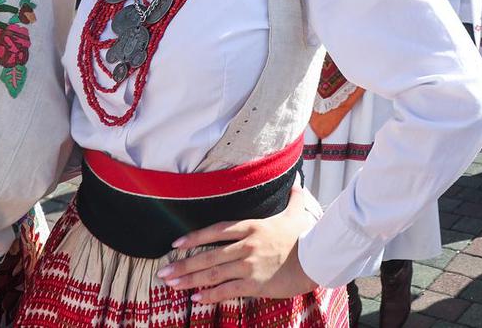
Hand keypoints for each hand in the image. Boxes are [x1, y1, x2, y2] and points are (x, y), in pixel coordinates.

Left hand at [156, 183, 318, 303]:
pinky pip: (227, 289)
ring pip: (212, 273)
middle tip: (163, 272)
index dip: (194, 237)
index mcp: (251, 227)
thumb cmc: (306, 236)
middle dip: (183, 264)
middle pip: (208, 255)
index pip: (215, 230)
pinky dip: (210, 295)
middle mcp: (246, 245)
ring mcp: (249, 264)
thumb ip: (293, 199)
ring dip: (189, 280)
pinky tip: (196, 298)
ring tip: (171, 285)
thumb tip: (297, 183)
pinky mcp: (255, 283)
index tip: (176, 244)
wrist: (318, 258)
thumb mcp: (297, 214)